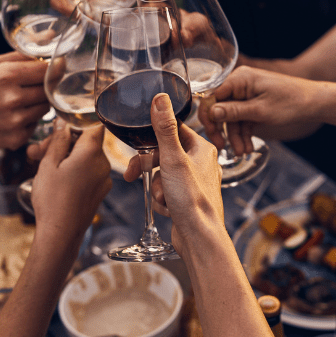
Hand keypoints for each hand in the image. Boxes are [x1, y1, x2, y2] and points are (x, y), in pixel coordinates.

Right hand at [0, 52, 50, 151]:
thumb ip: (22, 52)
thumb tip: (51, 36)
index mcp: (5, 76)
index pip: (46, 70)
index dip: (54, 68)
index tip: (55, 68)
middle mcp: (12, 99)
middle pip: (49, 89)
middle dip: (44, 86)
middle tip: (31, 86)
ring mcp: (15, 121)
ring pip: (45, 107)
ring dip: (37, 103)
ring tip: (18, 101)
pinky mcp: (16, 138)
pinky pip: (35, 124)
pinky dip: (28, 120)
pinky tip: (11, 117)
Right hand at [31, 123, 110, 243]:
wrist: (60, 234)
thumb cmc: (52, 200)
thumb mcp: (49, 164)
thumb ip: (57, 140)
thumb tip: (63, 123)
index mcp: (91, 153)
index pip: (92, 125)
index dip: (74, 124)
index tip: (57, 131)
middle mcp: (103, 164)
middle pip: (85, 143)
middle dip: (62, 143)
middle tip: (38, 151)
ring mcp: (103, 179)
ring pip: (85, 158)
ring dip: (65, 157)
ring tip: (39, 164)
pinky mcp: (100, 192)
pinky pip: (88, 172)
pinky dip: (73, 171)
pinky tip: (55, 178)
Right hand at [123, 93, 222, 253]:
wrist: (199, 238)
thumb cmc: (192, 199)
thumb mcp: (173, 158)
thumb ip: (164, 128)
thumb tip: (160, 98)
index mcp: (203, 148)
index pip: (172, 130)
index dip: (151, 139)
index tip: (138, 147)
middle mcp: (201, 163)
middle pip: (163, 154)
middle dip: (150, 169)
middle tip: (133, 174)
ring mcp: (194, 182)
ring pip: (162, 175)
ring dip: (156, 188)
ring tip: (164, 199)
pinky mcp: (187, 200)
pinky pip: (165, 192)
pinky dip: (162, 201)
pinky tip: (169, 209)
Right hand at [201, 66, 322, 154]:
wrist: (315, 103)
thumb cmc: (292, 102)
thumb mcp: (260, 110)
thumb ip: (233, 112)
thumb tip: (210, 112)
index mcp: (240, 79)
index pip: (212, 96)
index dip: (208, 116)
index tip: (211, 134)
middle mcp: (240, 84)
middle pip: (220, 108)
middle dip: (222, 130)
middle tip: (222, 147)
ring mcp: (247, 94)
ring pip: (232, 117)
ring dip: (235, 136)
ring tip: (242, 152)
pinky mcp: (254, 104)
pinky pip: (242, 119)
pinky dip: (244, 133)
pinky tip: (247, 147)